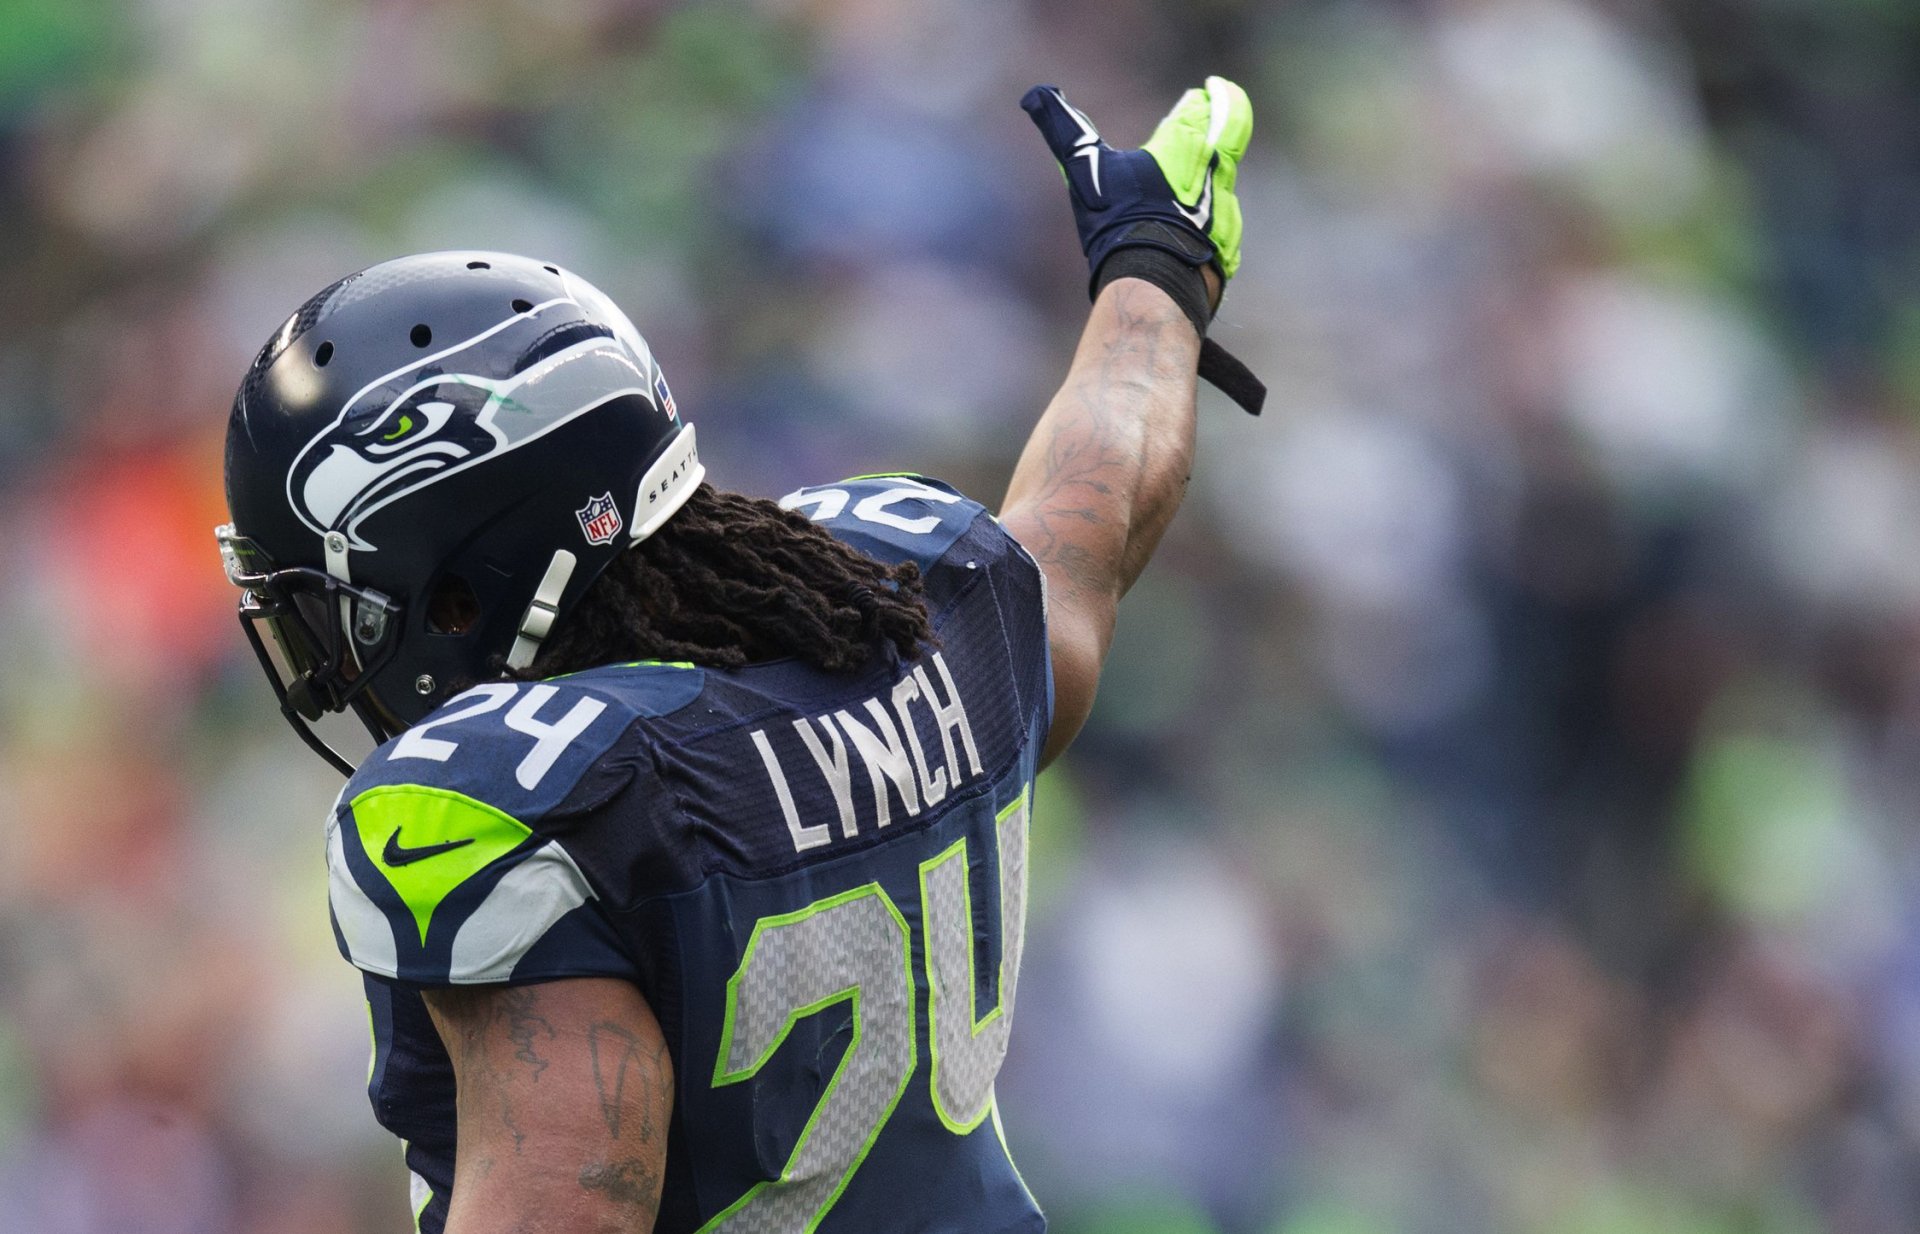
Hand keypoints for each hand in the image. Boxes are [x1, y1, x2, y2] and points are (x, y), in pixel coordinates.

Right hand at [1021, 77, 1253, 287]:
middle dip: (1221, 121)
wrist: (1152, 284)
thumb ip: (1063, 129)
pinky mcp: (1228, 244)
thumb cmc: (1118, 221)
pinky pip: (1221, 221)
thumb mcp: (1084, 169)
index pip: (1208, 108)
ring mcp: (1226, 210)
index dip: (1211, 97)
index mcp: (1185, 145)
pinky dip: (1207, 218)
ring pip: (1224, 180)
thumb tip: (1033, 96)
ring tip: (1188, 181)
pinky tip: (1189, 229)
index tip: (1208, 91)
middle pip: (1229, 133)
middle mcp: (1214, 171)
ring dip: (1208, 176)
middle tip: (1215, 113)